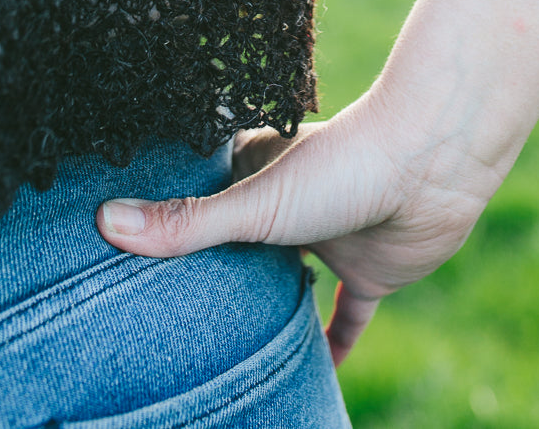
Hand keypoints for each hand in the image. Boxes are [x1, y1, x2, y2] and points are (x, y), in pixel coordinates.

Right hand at [95, 88, 498, 365]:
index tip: (127, 256)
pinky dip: (332, 346)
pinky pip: (347, 319)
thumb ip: (187, 222)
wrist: (434, 166)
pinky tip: (316, 374)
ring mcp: (329, 240)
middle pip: (240, 250)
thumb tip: (104, 222)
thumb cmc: (343, 164)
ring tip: (222, 350)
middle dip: (212, 279)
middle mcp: (288, 206)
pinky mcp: (368, 274)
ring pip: (289, 285)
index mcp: (255, 173)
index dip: (166, 224)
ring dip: (268, 311)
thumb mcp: (255, 201)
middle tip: (164, 320)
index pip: (199, 202)